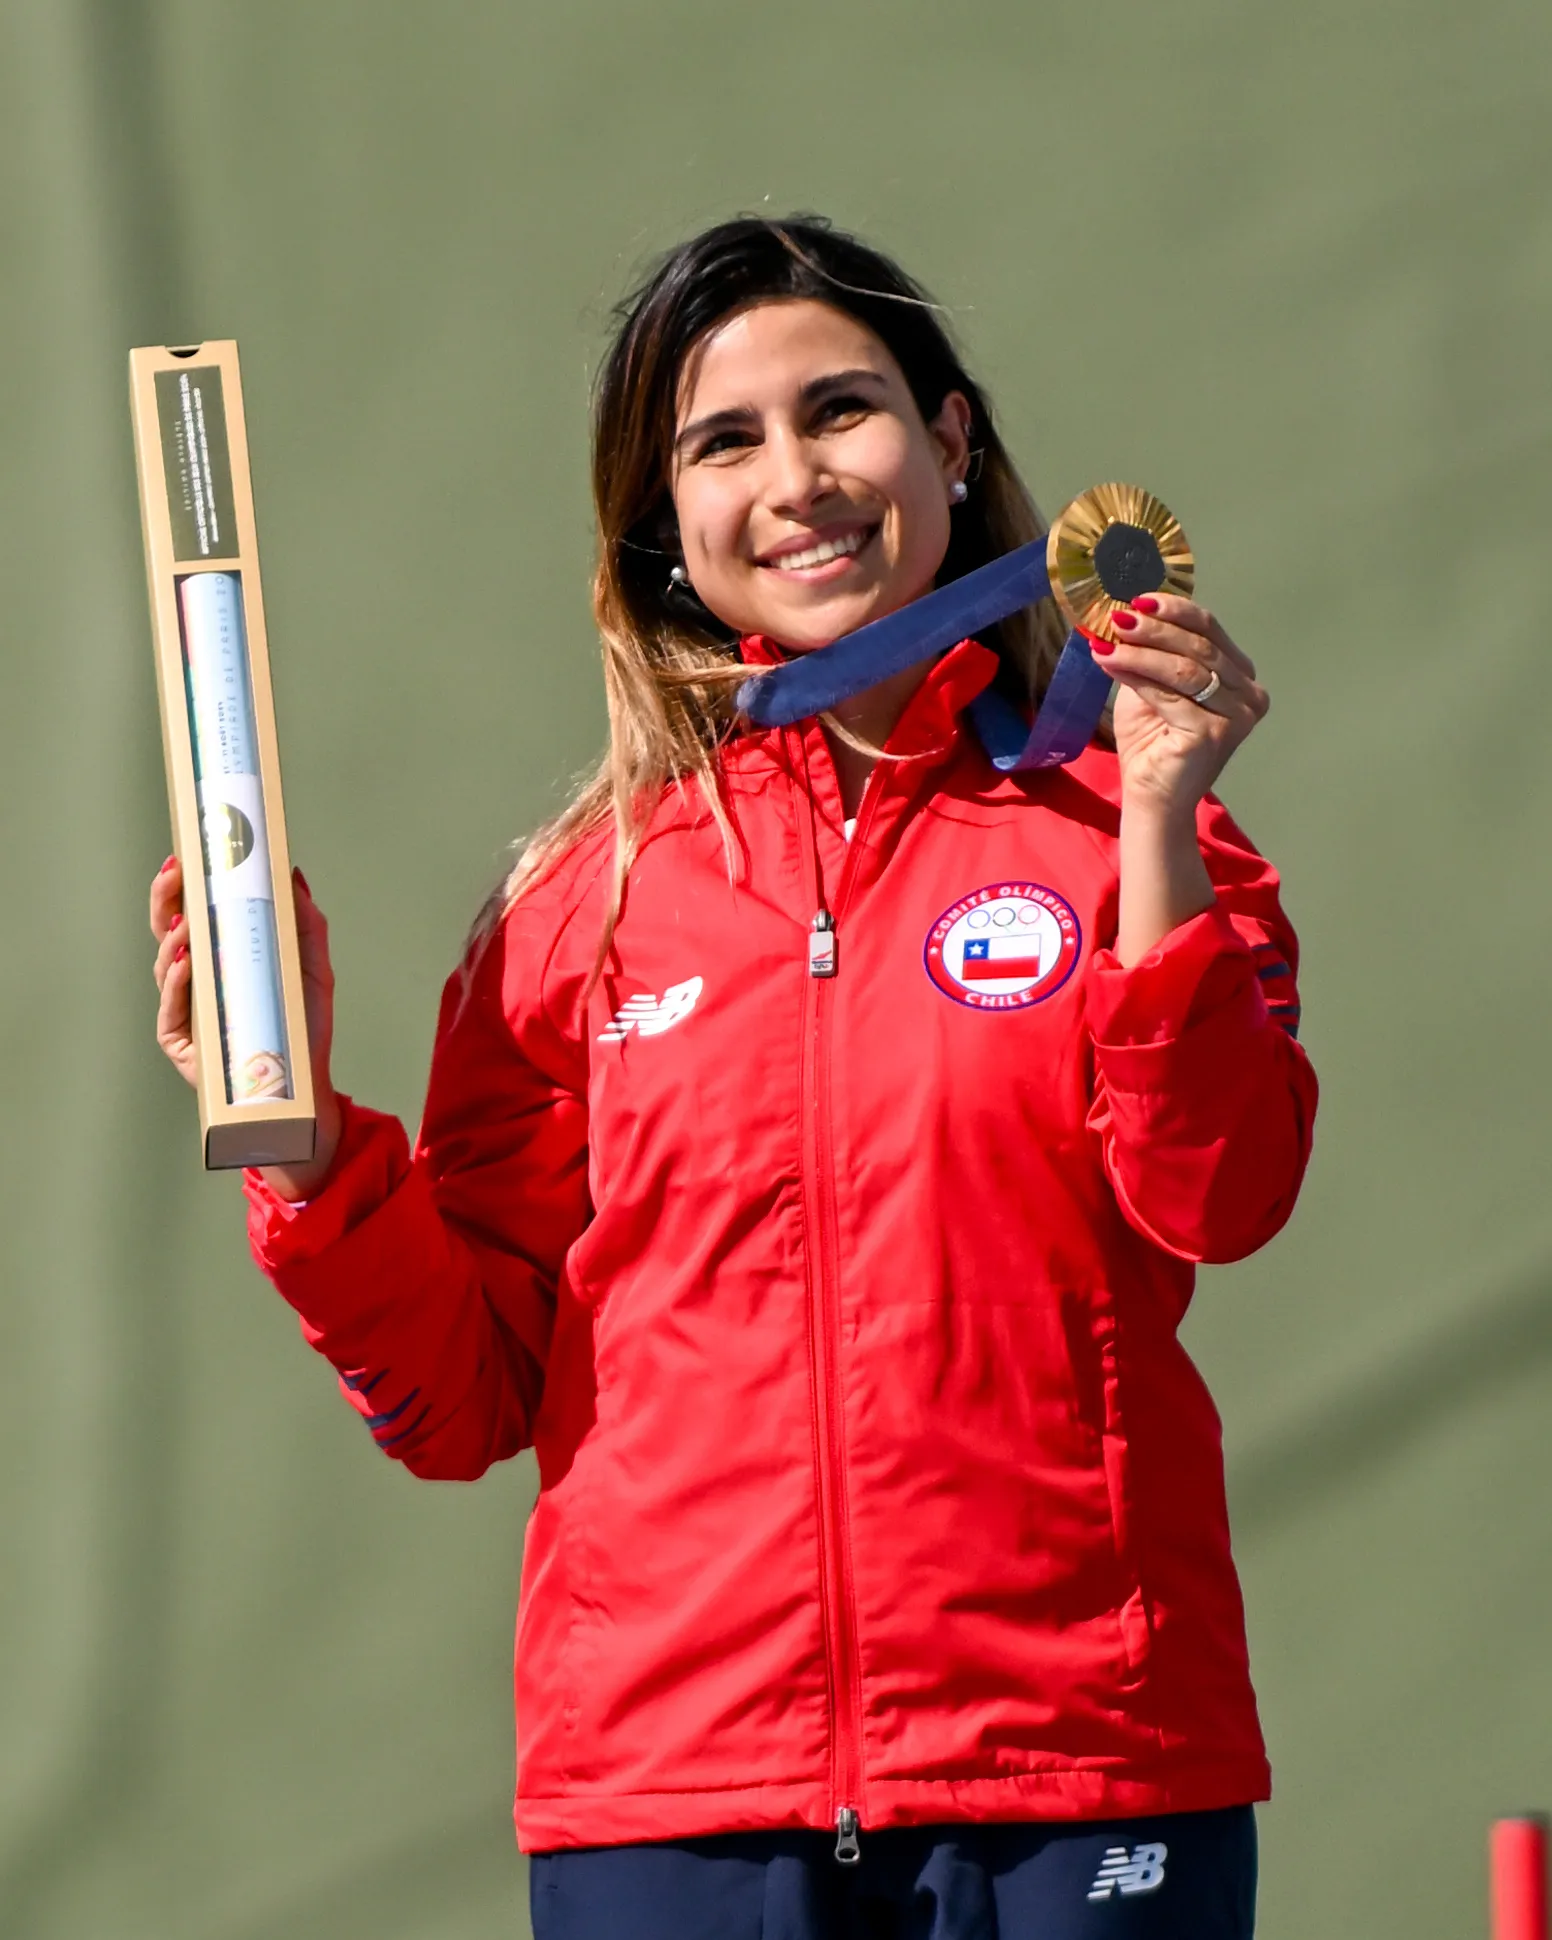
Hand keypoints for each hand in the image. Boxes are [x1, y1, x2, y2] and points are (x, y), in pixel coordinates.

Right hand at [149, 856, 342, 1194]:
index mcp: (220, 958)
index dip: (184, 886)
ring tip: (186, 919)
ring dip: (173, 939)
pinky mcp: (183, 1044)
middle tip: (175, 872)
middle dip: (165, 899)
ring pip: (166, 968)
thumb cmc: (302, 1027)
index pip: (193, 914)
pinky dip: (180, 983)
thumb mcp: (312, 969)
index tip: (186, 854)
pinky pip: (174, 1010)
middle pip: (168, 933)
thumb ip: (304, 924)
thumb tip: (293, 874)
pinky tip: (189, 963)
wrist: (305, 1087)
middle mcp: (197, 981)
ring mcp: (186, 1012)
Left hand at [1098, 594, 1268, 815]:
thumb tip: (1124, 614)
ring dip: (1141, 651)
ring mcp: (1236, 717)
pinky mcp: (1213, 735)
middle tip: (1118, 617)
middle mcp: (1249, 694)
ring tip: (1107, 641)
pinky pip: (1171, 696)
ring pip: (1184, 669)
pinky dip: (1137, 676)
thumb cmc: (1153, 742)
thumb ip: (1151, 653)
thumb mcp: (1152, 685)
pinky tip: (1110, 663)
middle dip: (1154, 629)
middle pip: (1199, 646)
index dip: (1175, 611)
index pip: (1210, 630)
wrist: (1152, 796)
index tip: (1138, 598)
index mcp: (1240, 676)